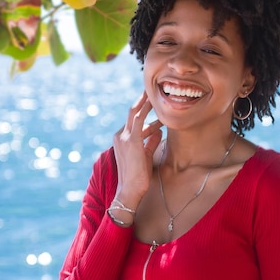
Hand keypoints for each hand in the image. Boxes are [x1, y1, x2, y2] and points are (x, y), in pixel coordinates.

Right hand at [113, 91, 162, 210]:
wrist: (130, 191)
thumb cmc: (138, 176)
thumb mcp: (146, 155)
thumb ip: (151, 141)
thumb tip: (159, 130)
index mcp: (121, 139)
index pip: (133, 119)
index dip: (144, 109)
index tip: (153, 101)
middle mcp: (120, 135)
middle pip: (132, 111)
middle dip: (142, 99)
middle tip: (152, 88)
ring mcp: (124, 137)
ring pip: (135, 112)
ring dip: (146, 101)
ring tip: (156, 92)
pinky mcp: (131, 141)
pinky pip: (139, 120)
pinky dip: (147, 110)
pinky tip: (155, 103)